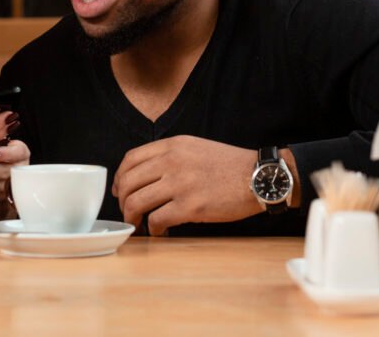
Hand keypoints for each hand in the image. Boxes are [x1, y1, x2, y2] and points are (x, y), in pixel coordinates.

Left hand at [112, 135, 261, 235]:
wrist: (258, 176)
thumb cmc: (229, 165)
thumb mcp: (195, 148)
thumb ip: (170, 156)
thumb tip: (145, 176)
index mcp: (173, 146)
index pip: (131, 159)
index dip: (120, 178)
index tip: (120, 190)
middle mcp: (172, 161)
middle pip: (128, 182)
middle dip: (123, 201)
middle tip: (128, 212)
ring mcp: (180, 184)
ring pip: (137, 202)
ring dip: (133, 217)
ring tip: (139, 225)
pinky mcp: (191, 206)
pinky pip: (157, 220)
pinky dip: (154, 230)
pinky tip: (160, 232)